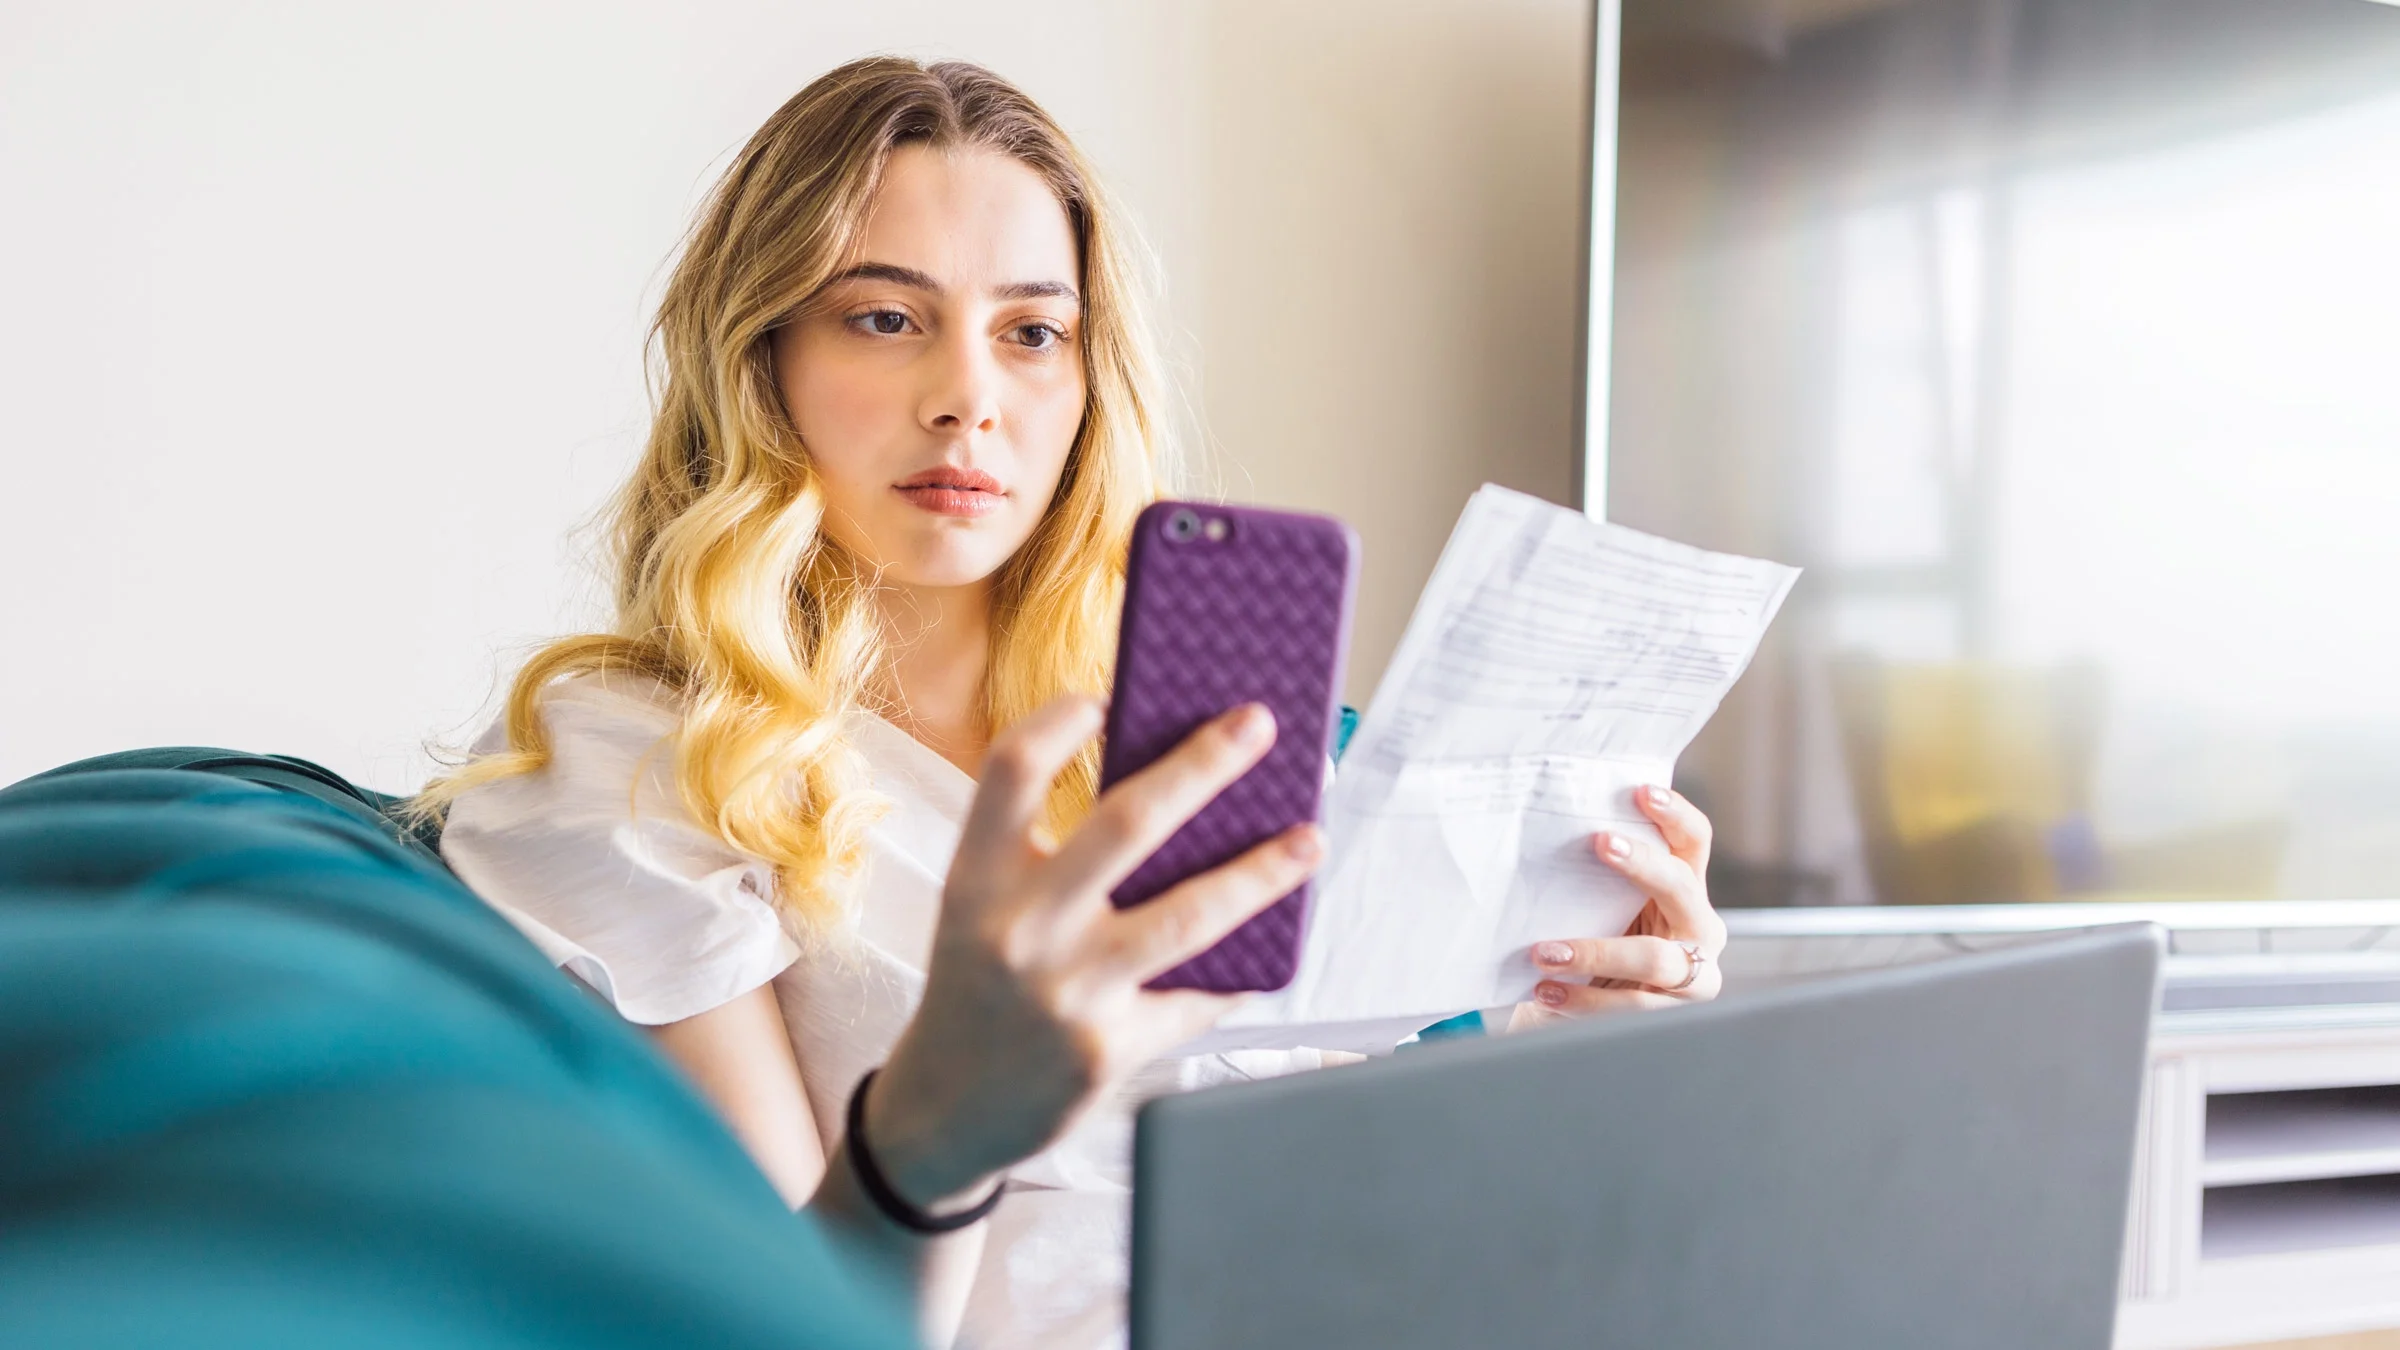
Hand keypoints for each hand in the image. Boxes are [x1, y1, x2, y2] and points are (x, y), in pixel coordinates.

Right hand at [861, 696, 1323, 1210]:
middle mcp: (1019, 929)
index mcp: (975, 879)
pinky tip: (1269, 946)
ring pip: (1190, 915)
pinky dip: (1237, 972)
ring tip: (1310, 840)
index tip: (1107, 697)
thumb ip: (1048, 856)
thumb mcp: (982, 910)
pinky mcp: (1109, 1050)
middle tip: (1258, 723)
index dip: (1059, 721)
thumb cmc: (979, 986)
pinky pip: (1196, 997)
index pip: (1012, 769)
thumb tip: (1172, 791)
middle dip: (1205, 764)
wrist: (945, 1111)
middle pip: (1129, 823)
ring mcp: (1068, 992)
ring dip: (1263, 873)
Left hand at [1511, 784, 1723, 1026]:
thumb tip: (1551, 832)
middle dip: (1643, 863)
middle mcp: (1700, 927)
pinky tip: (1547, 991)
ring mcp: (1694, 975)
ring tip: (1544, 953)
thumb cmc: (1597, 944)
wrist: (1590, 1016)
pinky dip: (1584, 1000)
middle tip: (1598, 842)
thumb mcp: (1602, 907)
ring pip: (1656, 958)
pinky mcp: (1673, 1016)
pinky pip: (1631, 1006)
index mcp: (1686, 888)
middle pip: (1681, 887)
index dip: (1676, 815)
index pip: (1694, 841)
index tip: (1642, 792)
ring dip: (1596, 951)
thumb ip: (1596, 879)